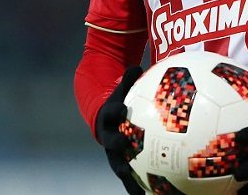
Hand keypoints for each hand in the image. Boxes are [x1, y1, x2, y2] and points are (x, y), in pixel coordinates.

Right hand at [95, 65, 144, 193]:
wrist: (104, 119)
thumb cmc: (118, 102)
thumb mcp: (122, 89)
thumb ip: (129, 79)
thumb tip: (137, 65)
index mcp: (108, 119)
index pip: (109, 114)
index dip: (115, 113)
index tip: (123, 111)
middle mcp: (109, 139)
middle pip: (112, 146)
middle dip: (119, 149)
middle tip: (127, 150)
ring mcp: (115, 154)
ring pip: (121, 169)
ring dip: (129, 180)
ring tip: (140, 193)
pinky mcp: (124, 165)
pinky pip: (135, 178)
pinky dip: (143, 187)